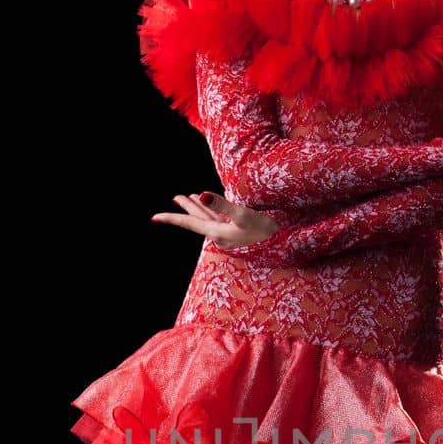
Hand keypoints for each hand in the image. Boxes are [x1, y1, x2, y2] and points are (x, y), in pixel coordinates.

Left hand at [150, 190, 280, 247]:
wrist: (288, 249)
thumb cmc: (268, 233)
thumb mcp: (243, 216)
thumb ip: (221, 205)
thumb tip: (200, 194)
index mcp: (218, 233)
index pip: (189, 223)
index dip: (172, 218)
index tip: (154, 218)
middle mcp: (221, 236)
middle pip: (199, 220)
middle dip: (187, 208)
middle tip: (175, 197)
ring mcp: (232, 236)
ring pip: (211, 219)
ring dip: (200, 208)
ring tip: (191, 197)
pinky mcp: (242, 234)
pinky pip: (223, 222)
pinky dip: (216, 212)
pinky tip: (217, 209)